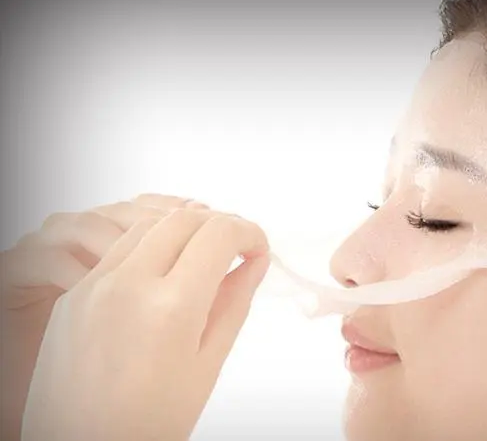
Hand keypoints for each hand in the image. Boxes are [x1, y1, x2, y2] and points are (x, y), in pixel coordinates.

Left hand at [21, 209, 269, 440]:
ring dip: (183, 230)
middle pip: (184, 219)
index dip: (248, 232)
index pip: (218, 234)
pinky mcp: (74, 295)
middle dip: (219, 224)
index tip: (258, 248)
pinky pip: (117, 251)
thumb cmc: (150, 422)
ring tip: (202, 258)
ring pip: (148, 226)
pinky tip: (164, 273)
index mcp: (171, 308)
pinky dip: (150, 248)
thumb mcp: (207, 365)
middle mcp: (128, 286)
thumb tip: (254, 263)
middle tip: (236, 249)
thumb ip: (234, 303)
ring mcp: (93, 287)